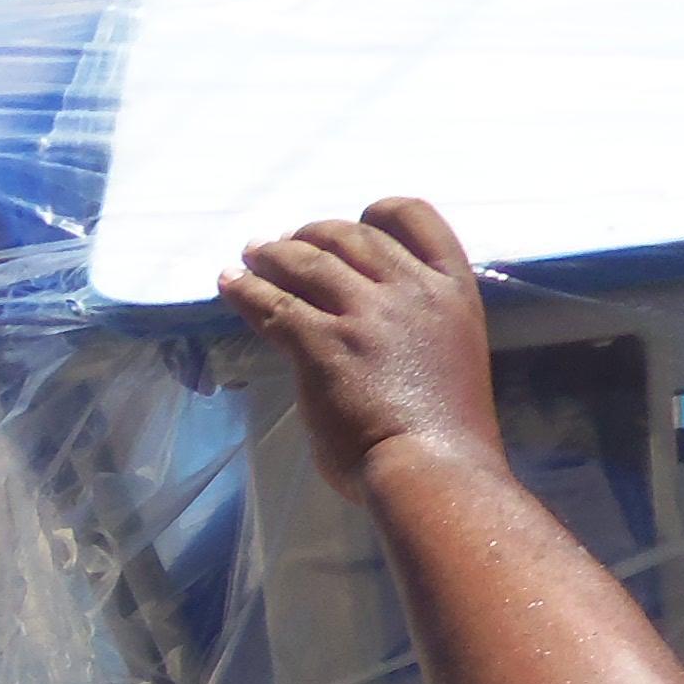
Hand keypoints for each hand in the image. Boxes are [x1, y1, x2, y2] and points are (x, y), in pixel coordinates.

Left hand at [216, 200, 500, 494]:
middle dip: (313, 234)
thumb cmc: (450, 437)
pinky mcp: (322, 343)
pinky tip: (229, 285)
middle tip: (286, 244)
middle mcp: (409, 290)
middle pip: (351, 234)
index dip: (379, 213)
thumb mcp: (453, 357)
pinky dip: (246, 290)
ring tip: (250, 256)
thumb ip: (418, 331)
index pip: (417, 218)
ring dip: (272, 254)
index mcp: (452, 291)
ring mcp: (364, 314)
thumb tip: (377, 335)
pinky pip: (273, 304)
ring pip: (307, 260)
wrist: (436, 471)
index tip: (358, 219)